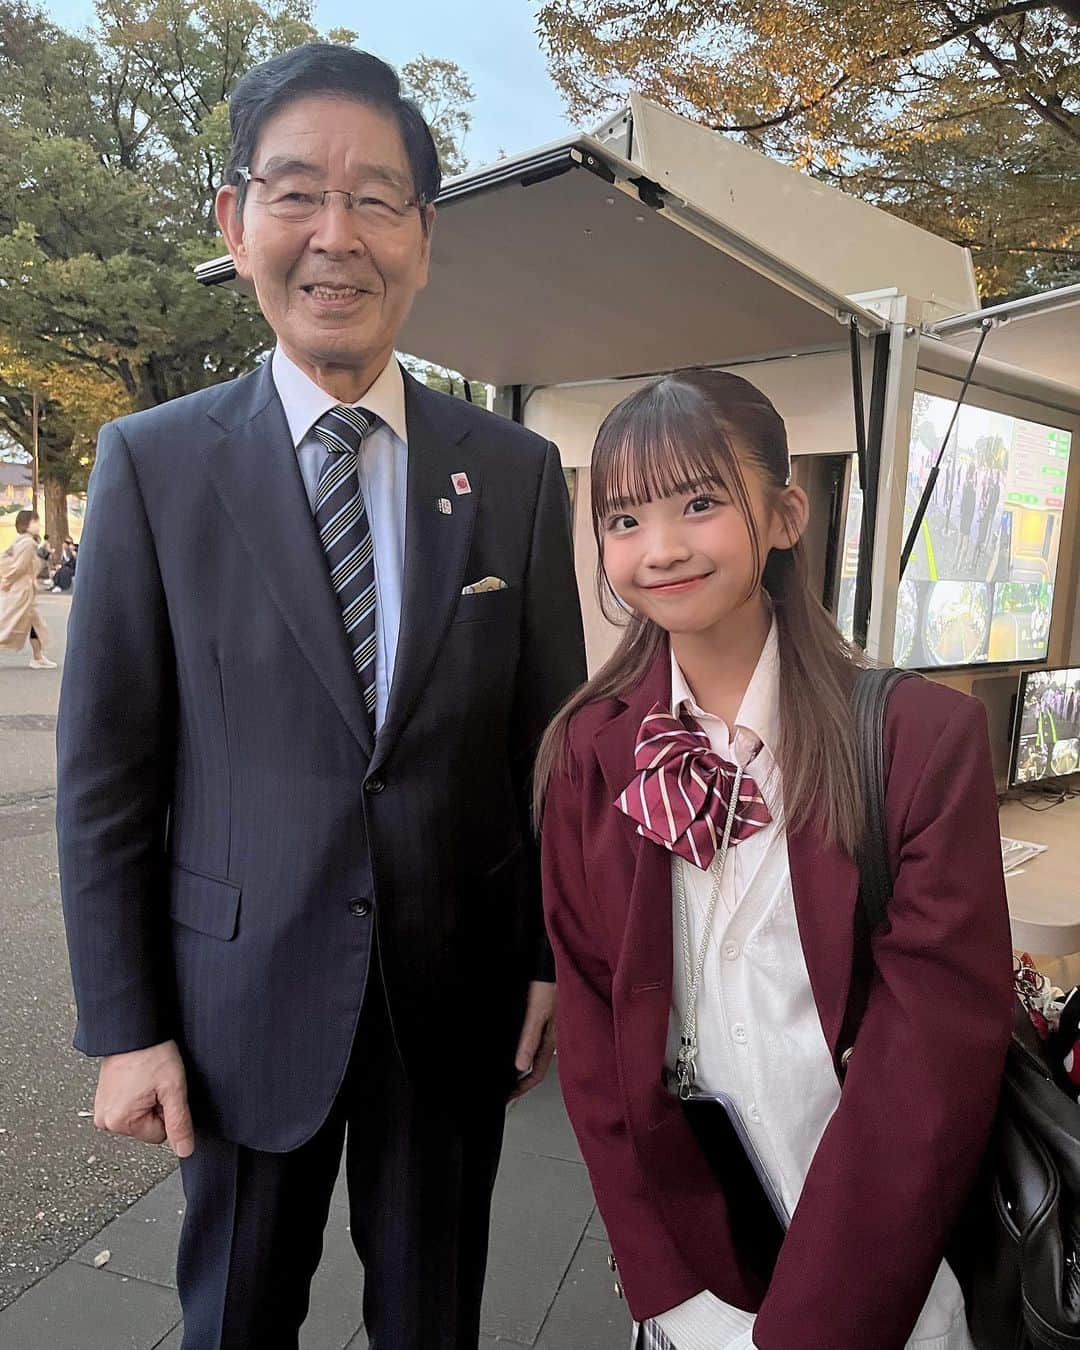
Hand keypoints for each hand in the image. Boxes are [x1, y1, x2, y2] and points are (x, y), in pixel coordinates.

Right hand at [94, 1039, 194, 1157]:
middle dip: (156, 1107)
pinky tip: (138, 1078)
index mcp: (119, 1121)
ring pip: (138, 1116)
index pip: (159, 1135)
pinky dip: (136, 1094)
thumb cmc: (151, 1053)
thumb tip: (184, 1150)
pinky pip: (128, 1106)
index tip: (164, 1092)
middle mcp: (105, 1119)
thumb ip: (179, 1123)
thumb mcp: (173, 1089)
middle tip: (155, 1083)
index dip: (167, 1113)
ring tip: (146, 1079)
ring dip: (147, 1100)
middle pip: (147, 1127)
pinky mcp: (103, 1098)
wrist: (133, 1030)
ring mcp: (102, 1108)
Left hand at [509, 981, 556, 1100]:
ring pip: (537, 1053)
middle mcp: (552, 1037)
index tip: (507, 1096)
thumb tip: (520, 1066)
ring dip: (523, 1063)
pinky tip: (517, 1044)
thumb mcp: (537, 1013)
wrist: (555, 963)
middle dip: (522, 1079)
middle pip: (537, 1066)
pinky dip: (526, 1047)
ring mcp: (551, 1028)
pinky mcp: (548, 1018)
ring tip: (507, 1069)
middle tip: (505, 1087)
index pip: (536, 1073)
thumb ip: (530, 1039)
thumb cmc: (550, 985)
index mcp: (551, 1040)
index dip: (521, 1087)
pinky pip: (537, 1039)